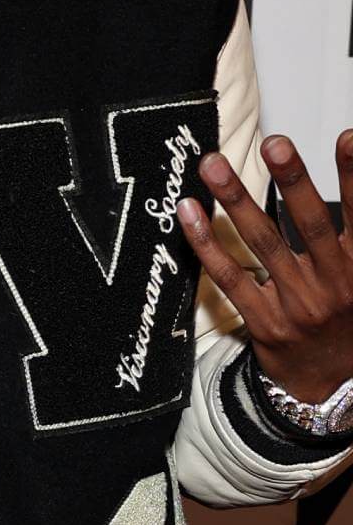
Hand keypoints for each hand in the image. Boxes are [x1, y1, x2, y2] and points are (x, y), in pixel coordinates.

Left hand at [178, 132, 352, 401]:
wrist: (332, 387)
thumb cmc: (348, 317)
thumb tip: (352, 173)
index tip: (346, 137)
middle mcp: (334, 285)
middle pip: (309, 225)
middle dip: (292, 181)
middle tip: (274, 143)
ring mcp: (296, 305)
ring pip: (262, 244)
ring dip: (236, 200)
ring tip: (213, 163)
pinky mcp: (262, 322)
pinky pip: (228, 277)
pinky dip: (206, 243)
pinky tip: (188, 211)